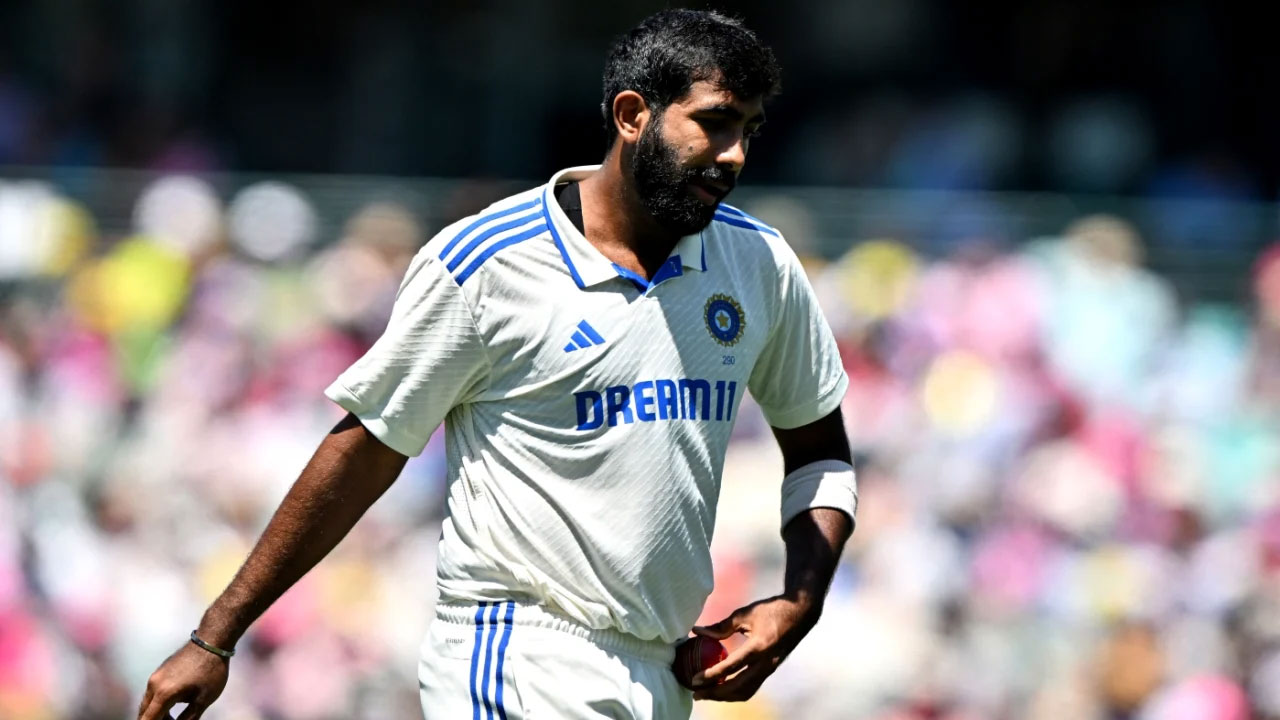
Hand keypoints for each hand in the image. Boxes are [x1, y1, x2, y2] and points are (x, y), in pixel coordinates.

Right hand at [137, 641, 229, 719]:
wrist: (211, 641)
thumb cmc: (211, 670)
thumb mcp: (204, 699)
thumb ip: (189, 718)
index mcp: (164, 693)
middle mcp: (154, 684)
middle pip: (144, 713)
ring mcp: (155, 676)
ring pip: (147, 703)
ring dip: (156, 713)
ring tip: (173, 718)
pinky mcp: (159, 671)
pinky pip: (152, 692)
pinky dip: (158, 703)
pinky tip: (172, 706)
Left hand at [688, 594, 819, 701]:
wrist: (800, 614)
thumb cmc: (771, 610)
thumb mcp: (745, 614)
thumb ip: (721, 626)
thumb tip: (697, 631)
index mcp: (759, 646)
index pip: (732, 666)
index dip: (712, 675)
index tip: (695, 679)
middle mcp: (766, 662)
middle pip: (738, 686)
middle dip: (715, 693)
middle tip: (696, 693)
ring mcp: (770, 669)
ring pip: (746, 691)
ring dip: (725, 696)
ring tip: (706, 694)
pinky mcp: (770, 670)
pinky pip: (752, 687)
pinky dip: (735, 692)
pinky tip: (723, 688)